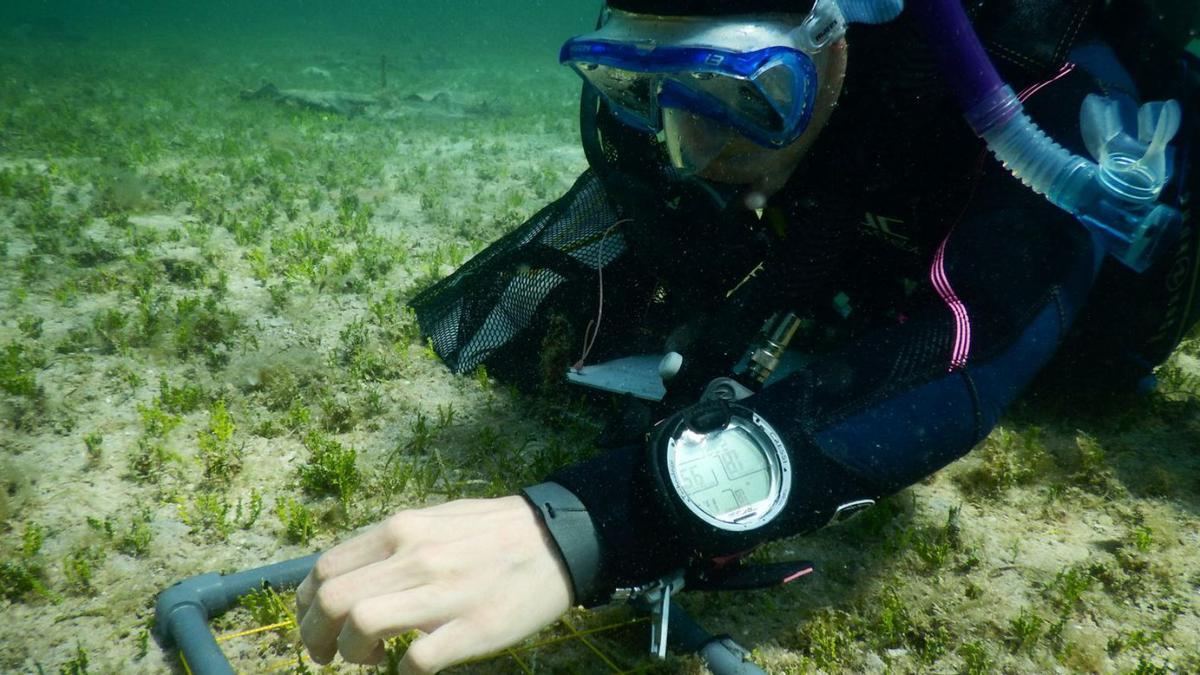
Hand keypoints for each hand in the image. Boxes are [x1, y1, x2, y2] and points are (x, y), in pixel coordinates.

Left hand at [295, 496, 572, 672]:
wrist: (559, 540)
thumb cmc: (493, 532)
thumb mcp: (435, 520)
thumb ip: (392, 545)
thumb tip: (348, 575)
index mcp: (402, 529)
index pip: (325, 569)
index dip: (305, 606)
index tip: (314, 624)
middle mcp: (415, 556)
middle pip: (331, 600)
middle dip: (315, 637)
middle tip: (329, 654)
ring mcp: (444, 593)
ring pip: (361, 625)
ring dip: (353, 653)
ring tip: (369, 657)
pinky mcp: (474, 629)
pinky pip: (416, 662)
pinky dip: (403, 673)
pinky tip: (413, 668)